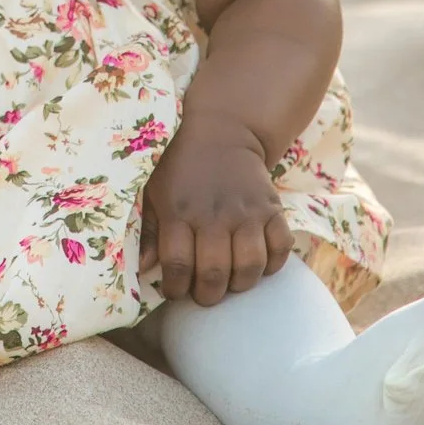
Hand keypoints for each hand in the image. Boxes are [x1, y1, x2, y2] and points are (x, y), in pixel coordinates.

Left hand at [139, 109, 292, 305]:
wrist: (221, 130)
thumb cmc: (179, 165)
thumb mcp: (154, 192)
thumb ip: (149, 232)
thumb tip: (143, 269)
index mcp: (179, 211)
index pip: (178, 266)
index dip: (177, 288)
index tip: (177, 291)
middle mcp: (213, 214)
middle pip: (215, 273)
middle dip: (208, 294)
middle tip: (205, 293)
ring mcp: (246, 212)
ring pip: (250, 266)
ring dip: (241, 284)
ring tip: (231, 281)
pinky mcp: (271, 208)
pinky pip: (280, 248)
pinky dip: (273, 264)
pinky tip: (258, 263)